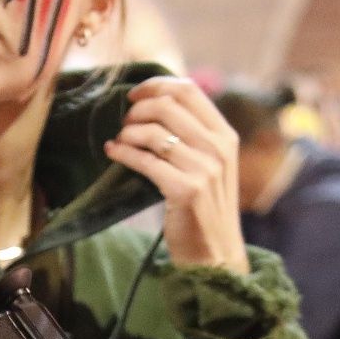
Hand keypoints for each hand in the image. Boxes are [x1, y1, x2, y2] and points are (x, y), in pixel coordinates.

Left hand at [104, 76, 248, 272]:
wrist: (215, 252)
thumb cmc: (205, 207)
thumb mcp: (211, 165)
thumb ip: (194, 136)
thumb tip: (156, 103)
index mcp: (226, 136)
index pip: (189, 91)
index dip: (156, 85)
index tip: (134, 94)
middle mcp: (219, 149)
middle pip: (168, 106)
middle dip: (138, 110)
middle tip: (124, 122)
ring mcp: (205, 169)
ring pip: (155, 133)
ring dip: (128, 132)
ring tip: (119, 140)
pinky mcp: (187, 190)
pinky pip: (146, 161)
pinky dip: (124, 152)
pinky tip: (113, 152)